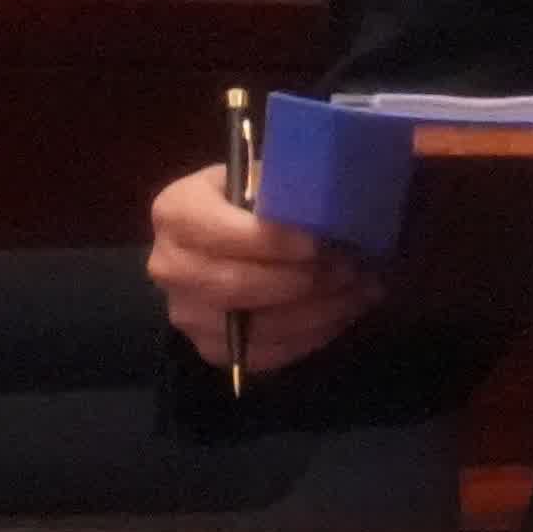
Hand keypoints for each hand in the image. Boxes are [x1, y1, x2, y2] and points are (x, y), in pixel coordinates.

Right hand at [148, 161, 389, 376]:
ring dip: (321, 311)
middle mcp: (170, 268)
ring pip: (260, 326)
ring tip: (362, 289)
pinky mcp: (212, 349)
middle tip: (351, 267)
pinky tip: (344, 312)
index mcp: (176, 213)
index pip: (224, 233)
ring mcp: (188, 316)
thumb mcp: (254, 178)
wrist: (209, 246)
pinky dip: (314, 335)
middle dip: (304, 279)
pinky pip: (268, 353)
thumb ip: (279, 186)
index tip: (320, 242)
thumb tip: (328, 199)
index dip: (274, 242)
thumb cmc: (242, 203)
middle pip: (240, 285)